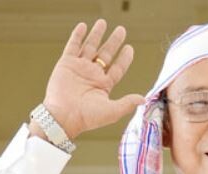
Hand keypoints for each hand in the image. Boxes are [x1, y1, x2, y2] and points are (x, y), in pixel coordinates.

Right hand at [37, 19, 144, 139]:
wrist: (64, 116)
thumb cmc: (87, 118)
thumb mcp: (112, 111)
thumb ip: (127, 103)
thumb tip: (144, 99)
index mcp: (104, 85)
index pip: (117, 68)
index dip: (124, 58)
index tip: (130, 48)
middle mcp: (92, 75)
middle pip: (105, 54)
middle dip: (113, 42)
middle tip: (121, 30)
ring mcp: (79, 68)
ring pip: (90, 47)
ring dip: (96, 35)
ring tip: (103, 22)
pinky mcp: (66, 64)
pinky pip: (73, 46)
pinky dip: (77, 36)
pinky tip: (83, 26)